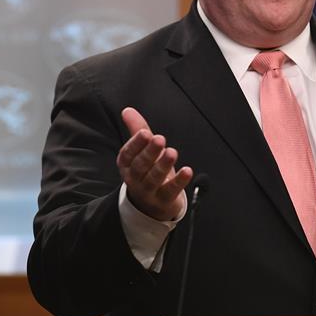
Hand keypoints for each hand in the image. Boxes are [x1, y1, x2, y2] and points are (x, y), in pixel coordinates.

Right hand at [117, 107, 192, 221]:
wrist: (149, 205)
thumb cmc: (146, 171)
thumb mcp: (141, 151)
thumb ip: (137, 130)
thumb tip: (127, 110)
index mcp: (127, 165)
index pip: (127, 154)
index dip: (136, 144)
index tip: (145, 133)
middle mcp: (135, 179)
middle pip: (140, 166)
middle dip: (150, 152)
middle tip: (160, 139)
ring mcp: (149, 192)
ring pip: (154, 179)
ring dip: (163, 165)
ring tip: (172, 152)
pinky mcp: (164, 201)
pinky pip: (171, 191)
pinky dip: (179, 182)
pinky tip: (188, 171)